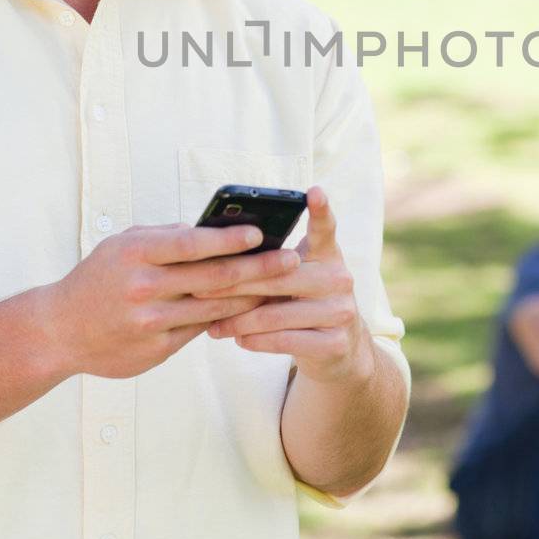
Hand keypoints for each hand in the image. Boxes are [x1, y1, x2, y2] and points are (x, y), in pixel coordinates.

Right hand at [47, 221, 301, 378]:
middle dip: (259, 268)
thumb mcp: (123, 245)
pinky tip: (253, 309)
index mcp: (136, 254)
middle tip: (291, 260)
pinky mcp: (157, 349)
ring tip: (283, 285)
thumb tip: (215, 229)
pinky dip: (230, 319)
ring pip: (215, 308)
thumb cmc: (98, 278)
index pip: (193, 244)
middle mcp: (144, 288)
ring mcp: (151, 322)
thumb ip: (165, 237)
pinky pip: (202, 330)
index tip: (261, 233)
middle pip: (214, 278)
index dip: (230, 239)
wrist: (60, 331)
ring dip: (253, 296)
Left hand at [196, 187, 376, 385]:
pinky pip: (284, 341)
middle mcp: (339, 278)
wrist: (337, 347)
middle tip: (198, 288)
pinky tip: (238, 338)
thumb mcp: (296, 275)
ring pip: (276, 314)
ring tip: (212, 324)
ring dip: (237, 320)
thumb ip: (272, 262)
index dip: (320, 209)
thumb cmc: (302, 300)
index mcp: (328, 254)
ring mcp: (340, 311)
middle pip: (280, 276)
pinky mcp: (334, 343)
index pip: (325, 227)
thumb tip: (221, 253)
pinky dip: (256, 340)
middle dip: (234, 283)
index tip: (313, 192)